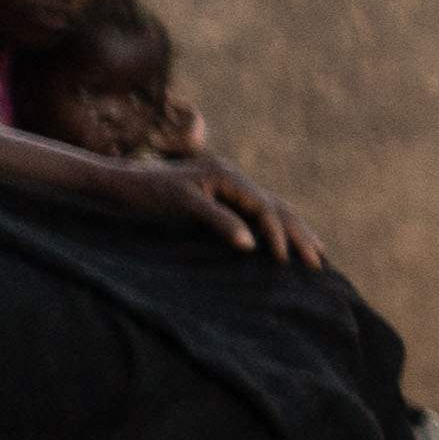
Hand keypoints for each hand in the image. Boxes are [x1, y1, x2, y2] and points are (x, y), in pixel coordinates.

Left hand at [147, 153, 324, 268]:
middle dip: (300, 235)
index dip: (279, 236)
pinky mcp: (221, 195)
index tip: (286, 263)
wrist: (119, 182)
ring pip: (273, 208)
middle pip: (278, 207)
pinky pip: (258, 211)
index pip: (266, 209)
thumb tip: (251, 244)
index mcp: (228, 176)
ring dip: (294, 231)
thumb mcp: (182, 205)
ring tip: (316, 251)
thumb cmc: (146, 195)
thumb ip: (218, 221)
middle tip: (319, 263)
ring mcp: (229, 185)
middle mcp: (234, 177)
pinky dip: (276, 228)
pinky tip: (282, 239)